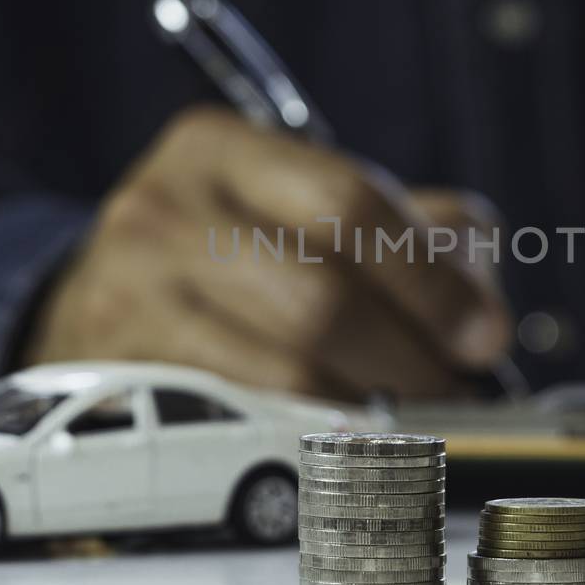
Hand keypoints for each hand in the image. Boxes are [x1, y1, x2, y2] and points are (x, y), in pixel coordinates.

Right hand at [21, 106, 513, 399]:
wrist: (99, 295)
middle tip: (457, 391)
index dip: (429, 278)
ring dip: (372, 409)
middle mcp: (162, 210)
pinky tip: (349, 437)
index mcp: (220, 147)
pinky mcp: (119, 377)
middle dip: (409, 358)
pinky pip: (244, 419)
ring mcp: (129, 295)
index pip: (347, 203)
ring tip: (416, 419)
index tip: (484, 335)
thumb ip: (415, 232)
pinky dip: (315, 435)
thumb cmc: (236, 250)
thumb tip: (482, 312)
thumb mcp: (310, 206)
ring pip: (283, 371)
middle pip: (317, 297)